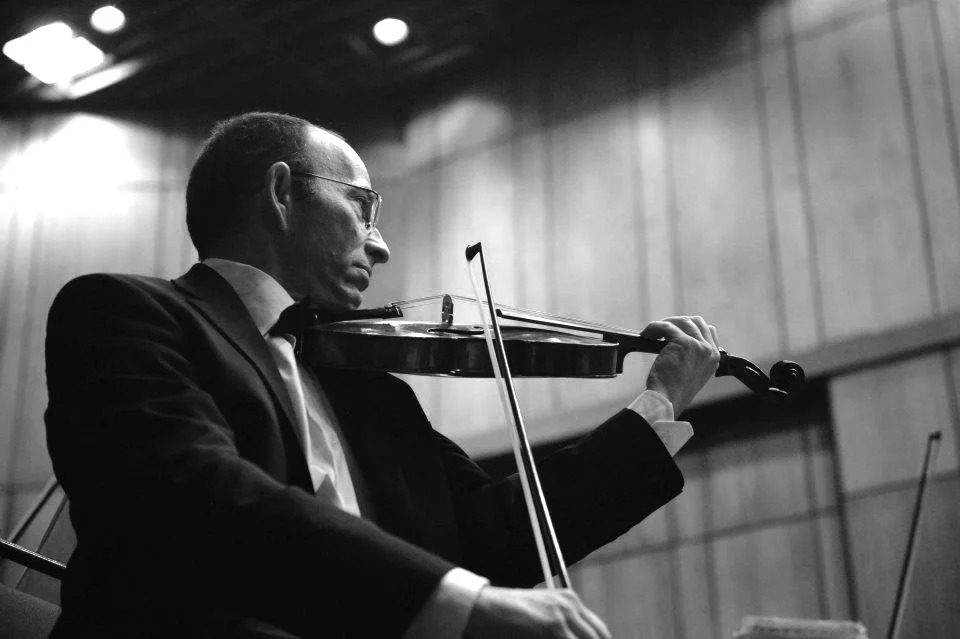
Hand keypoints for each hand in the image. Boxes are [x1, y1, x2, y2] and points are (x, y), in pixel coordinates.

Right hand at [464, 586, 609, 638]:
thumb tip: (577, 637)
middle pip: (599, 637)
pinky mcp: (553, 627)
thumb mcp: (541, 616)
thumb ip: (562, 627)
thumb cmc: (507, 617)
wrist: (484, 608)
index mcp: (569, 599)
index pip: (599, 631)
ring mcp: (563, 615)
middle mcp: (570, 604)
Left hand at [641, 315, 720, 416]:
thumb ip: (692, 356)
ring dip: (665, 323)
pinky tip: (646, 334)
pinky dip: (654, 327)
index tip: (675, 330)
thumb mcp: (691, 372)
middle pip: (696, 322)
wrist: (668, 400)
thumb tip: (677, 341)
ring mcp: (699, 345)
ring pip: (682, 322)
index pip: (709, 330)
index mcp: (714, 357)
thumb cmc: (674, 390)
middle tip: (662, 329)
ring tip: (652, 332)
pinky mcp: (684, 343)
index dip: (690, 327)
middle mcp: (710, 350)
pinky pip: (666, 327)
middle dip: (678, 322)